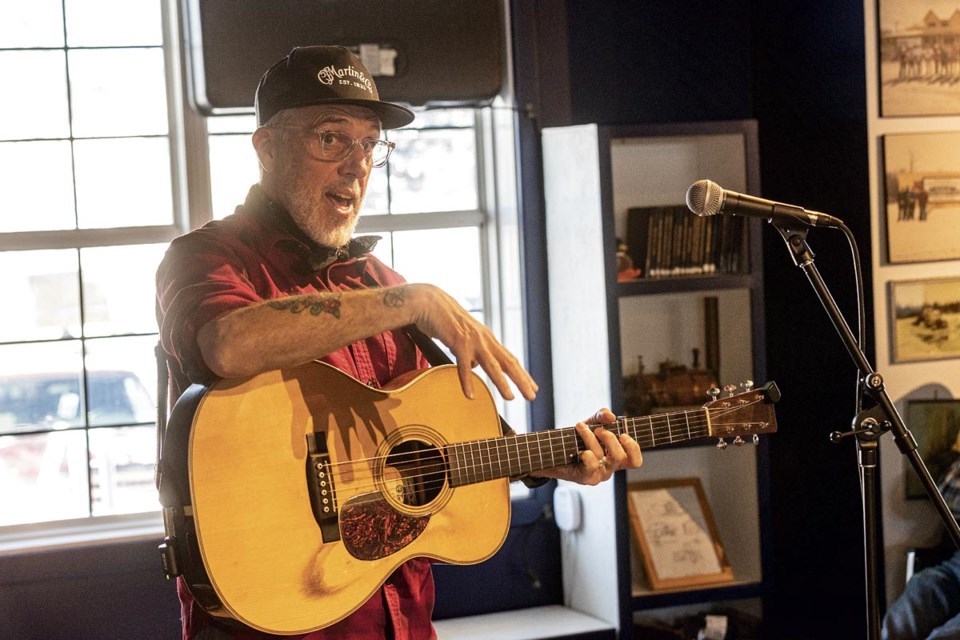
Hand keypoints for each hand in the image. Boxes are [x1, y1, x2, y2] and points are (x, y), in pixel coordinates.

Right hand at [411, 284, 537, 400]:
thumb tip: (476, 365)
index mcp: (486, 338)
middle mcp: (484, 339)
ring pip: (491, 365)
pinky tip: (470, 394)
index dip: (522, 374)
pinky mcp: (458, 340)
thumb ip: (471, 351)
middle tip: (532, 396)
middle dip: (522, 380)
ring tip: (510, 398)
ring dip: (502, 382)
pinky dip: (467, 380)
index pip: (509, 359)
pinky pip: (463, 364)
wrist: (428, 301)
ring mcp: (472, 339)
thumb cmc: (445, 320)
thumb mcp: (463, 338)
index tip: (532, 387)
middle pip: (508, 362)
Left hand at [531, 408, 641, 483]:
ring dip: (590, 437)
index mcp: (616, 458)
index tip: (622, 434)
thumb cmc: (577, 438)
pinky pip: (590, 465)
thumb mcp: (591, 423)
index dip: (633, 448)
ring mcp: (597, 475)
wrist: (553, 450)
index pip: (635, 461)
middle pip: (620, 457)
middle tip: (598, 429)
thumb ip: (602, 416)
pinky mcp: (584, 477)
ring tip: (580, 426)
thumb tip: (611, 417)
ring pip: (601, 456)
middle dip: (609, 438)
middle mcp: (609, 468)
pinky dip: (586, 453)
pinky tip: (579, 449)